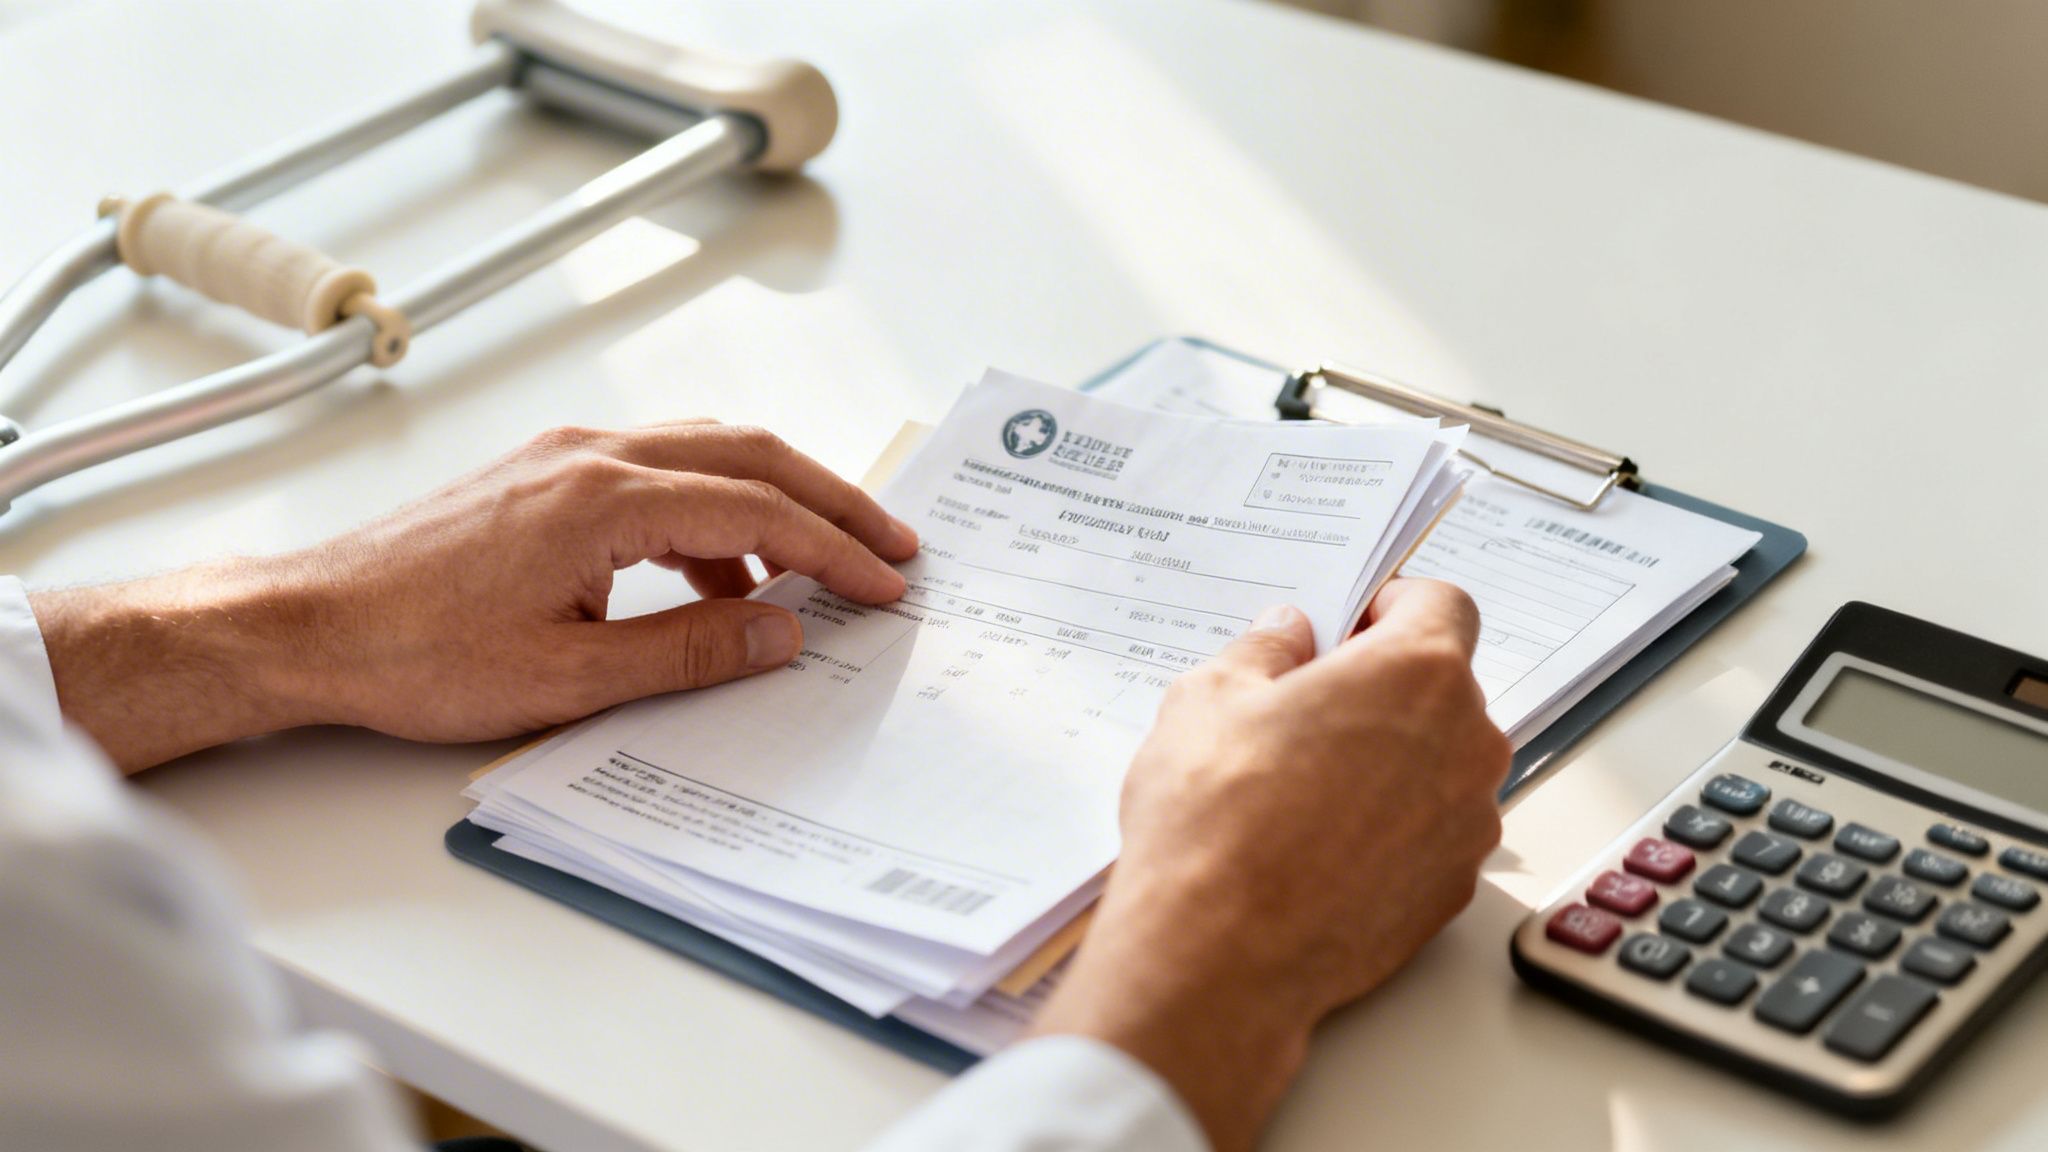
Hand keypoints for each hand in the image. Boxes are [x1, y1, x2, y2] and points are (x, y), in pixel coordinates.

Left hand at [33, 422, 917, 771]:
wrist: (307, 626)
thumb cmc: (413, 652)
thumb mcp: (569, 678)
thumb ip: (690, 650)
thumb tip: (782, 633)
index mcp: (605, 499)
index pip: (758, 512)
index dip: (835, 550)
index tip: (888, 583)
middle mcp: (591, 456)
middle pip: (749, 454)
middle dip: (831, 500)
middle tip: (892, 544)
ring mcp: (564, 458)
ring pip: (706, 454)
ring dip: (774, 502)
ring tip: (821, 568)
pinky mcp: (543, 477)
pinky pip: (657, 476)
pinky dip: (712, 518)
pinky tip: (718, 583)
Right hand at [1030, 579, 1509, 1151]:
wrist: (1220, 955)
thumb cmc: (1215, 820)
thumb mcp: (1208, 699)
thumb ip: (1263, 651)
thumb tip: (1286, 635)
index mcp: (1417, 673)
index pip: (1443, 604)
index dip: (1392, 606)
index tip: (1349, 626)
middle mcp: (1465, 743)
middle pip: (1442, 687)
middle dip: (1383, 687)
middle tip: (1305, 709)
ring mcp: (1468, 823)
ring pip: (1439, 762)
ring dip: (1390, 759)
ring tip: (1303, 787)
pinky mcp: (1452, 888)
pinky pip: (1430, 831)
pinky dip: (1390, 826)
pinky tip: (1319, 845)